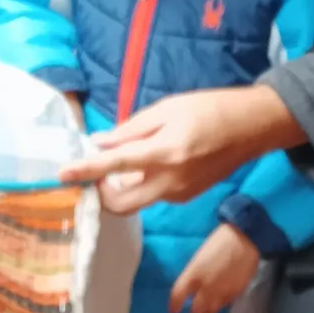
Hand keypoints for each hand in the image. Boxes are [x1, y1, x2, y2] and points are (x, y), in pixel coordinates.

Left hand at [59, 85, 304, 214]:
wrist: (251, 127)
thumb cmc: (209, 108)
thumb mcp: (167, 108)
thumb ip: (132, 129)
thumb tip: (100, 142)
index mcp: (163, 153)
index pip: (113, 167)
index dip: (84, 170)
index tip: (62, 174)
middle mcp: (170, 182)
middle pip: (121, 204)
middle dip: (101, 193)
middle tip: (97, 169)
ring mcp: (180, 194)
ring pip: (138, 199)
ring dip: (124, 184)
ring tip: (131, 154)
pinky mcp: (187, 197)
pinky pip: (155, 194)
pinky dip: (144, 181)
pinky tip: (155, 158)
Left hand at [169, 225, 260, 312]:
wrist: (246, 239)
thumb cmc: (220, 240)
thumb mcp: (200, 256)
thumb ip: (194, 272)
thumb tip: (192, 285)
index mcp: (193, 274)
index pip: (178, 296)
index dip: (174, 305)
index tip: (174, 311)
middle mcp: (206, 287)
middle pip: (196, 309)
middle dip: (194, 312)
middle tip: (193, 312)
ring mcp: (221, 292)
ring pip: (211, 310)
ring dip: (207, 312)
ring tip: (206, 311)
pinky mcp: (235, 293)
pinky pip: (224, 304)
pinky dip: (220, 305)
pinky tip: (220, 301)